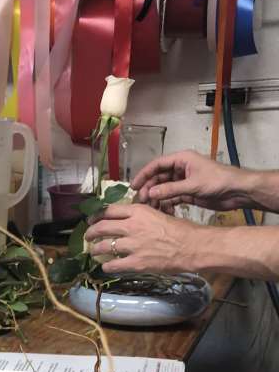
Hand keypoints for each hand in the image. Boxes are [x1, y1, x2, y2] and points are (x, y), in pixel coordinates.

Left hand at [84, 203, 204, 273]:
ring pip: (104, 246)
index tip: (91, 220)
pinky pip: (113, 264)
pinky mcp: (135, 262)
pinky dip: (107, 266)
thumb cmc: (180, 229)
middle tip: (88, 236)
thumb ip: (141, 216)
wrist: (192, 246)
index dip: (96, 216)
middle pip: (102, 227)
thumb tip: (128, 220)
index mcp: (138, 211)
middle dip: (91, 232)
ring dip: (95, 249)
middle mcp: (132, 226)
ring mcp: (132, 245)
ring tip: (93, 251)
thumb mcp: (158, 214)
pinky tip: (105, 266)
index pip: (109, 210)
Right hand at [131, 150, 252, 210]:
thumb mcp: (193, 185)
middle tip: (142, 201)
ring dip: (156, 198)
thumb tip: (150, 193)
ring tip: (151, 209)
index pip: (157, 165)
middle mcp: (181, 169)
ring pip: (163, 189)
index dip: (144, 174)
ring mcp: (183, 181)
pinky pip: (171, 198)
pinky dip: (166, 204)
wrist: (237, 191)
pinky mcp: (187, 193)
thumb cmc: (218, 181)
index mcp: (182, 160)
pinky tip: (163, 212)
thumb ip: (170, 189)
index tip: (133, 186)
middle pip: (158, 178)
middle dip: (149, 189)